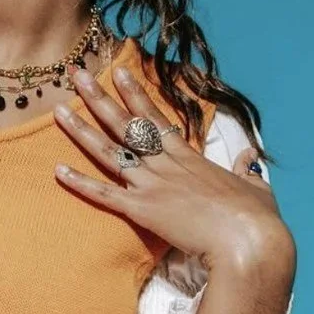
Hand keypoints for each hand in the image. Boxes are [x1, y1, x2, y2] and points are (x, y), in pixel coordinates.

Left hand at [52, 66, 294, 274]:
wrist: (248, 241)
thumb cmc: (256, 218)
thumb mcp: (255, 188)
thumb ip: (248, 171)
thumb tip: (250, 160)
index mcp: (190, 157)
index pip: (156, 118)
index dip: (136, 95)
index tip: (120, 71)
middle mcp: (166, 164)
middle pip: (125, 124)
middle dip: (99, 97)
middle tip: (78, 74)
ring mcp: (152, 185)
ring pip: (109, 152)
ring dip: (81, 130)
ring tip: (58, 111)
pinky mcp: (143, 210)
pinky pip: (105, 194)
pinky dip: (80, 183)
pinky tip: (57, 170)